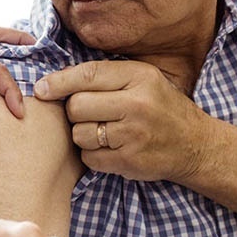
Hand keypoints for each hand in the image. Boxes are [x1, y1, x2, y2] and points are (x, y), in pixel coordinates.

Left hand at [33, 60, 212, 182]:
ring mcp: (133, 135)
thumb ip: (105, 76)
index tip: (41, 89)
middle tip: (90, 114)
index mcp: (139, 77)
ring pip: (79, 133)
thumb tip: (54, 80)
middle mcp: (137, 104)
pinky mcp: (129, 161)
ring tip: (103, 131)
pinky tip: (110, 148)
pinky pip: (89, 157)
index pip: (87, 75)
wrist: (195, 145)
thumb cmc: (160, 108)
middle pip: (77, 106)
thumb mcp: (142, 80)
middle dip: (75, 111)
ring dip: (83, 134)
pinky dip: (92, 155)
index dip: (58, 82)